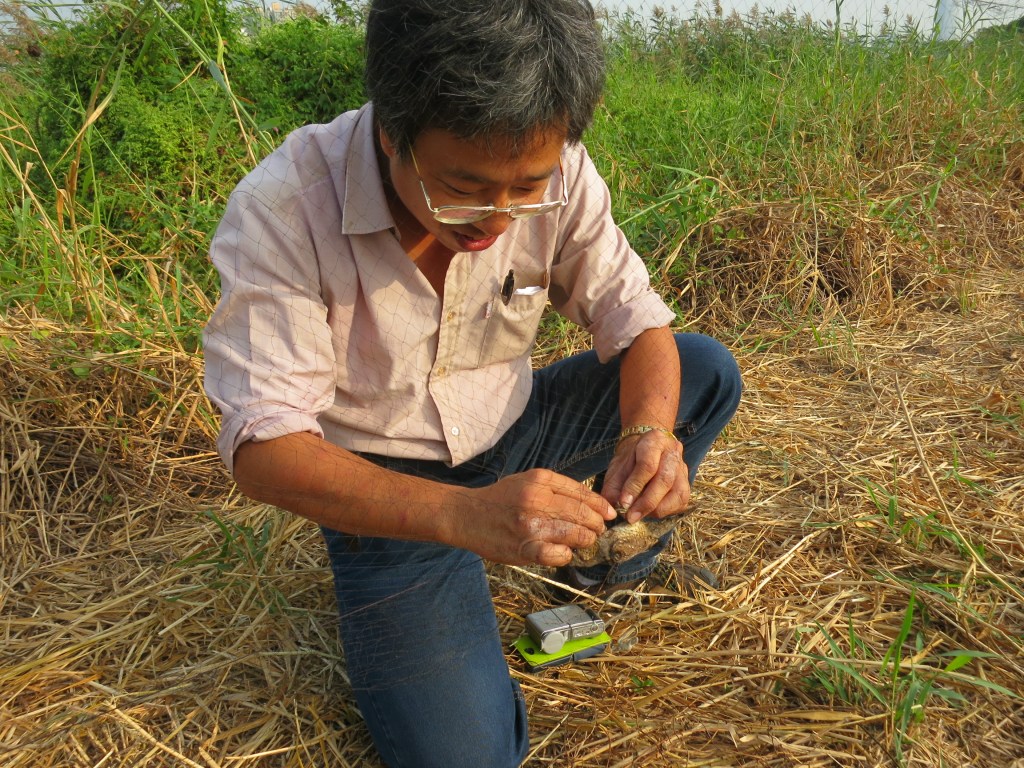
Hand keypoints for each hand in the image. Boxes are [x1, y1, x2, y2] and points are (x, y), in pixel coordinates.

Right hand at [449, 469, 616, 566]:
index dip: (600, 505)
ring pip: (576, 535)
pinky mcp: (524, 549)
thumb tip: (590, 502)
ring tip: (584, 540)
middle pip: (583, 514)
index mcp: (540, 481)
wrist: (466, 514)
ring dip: (586, 540)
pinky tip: (564, 552)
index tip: (609, 513)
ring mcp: (531, 526)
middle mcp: (537, 501)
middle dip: (597, 524)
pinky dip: (566, 555)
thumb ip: (556, 488)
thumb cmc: (500, 498)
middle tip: (598, 529)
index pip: (582, 493)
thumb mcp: (528, 480)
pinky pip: (558, 555)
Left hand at [600, 431, 689, 522]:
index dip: (635, 486)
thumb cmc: (630, 461)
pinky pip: (680, 502)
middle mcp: (673, 452)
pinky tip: (650, 512)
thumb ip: (614, 487)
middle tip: (631, 516)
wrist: (646, 452)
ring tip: (638, 514)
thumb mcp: (616, 468)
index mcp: (654, 440)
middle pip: (665, 480)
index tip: (623, 503)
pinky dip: (664, 511)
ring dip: (656, 509)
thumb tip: (618, 508)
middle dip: (646, 502)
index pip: (647, 465)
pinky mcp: (687, 484)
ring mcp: (683, 468)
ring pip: (676, 493)